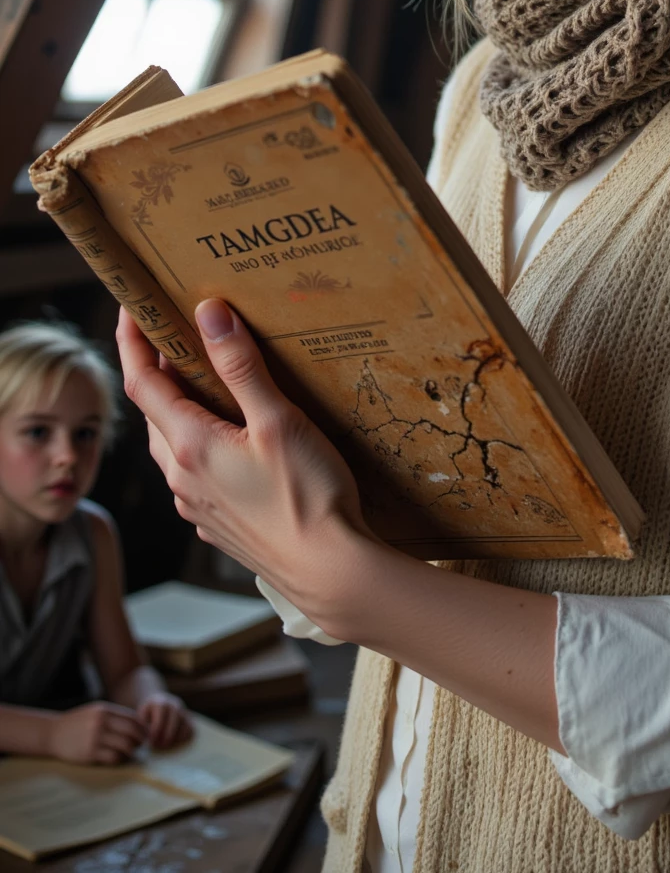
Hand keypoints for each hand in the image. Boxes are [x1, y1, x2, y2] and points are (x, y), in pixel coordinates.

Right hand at [48, 701, 145, 763]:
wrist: (52, 734)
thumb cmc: (77, 723)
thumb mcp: (95, 712)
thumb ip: (114, 716)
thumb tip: (138, 724)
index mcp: (105, 710)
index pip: (133, 718)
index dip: (142, 727)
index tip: (145, 733)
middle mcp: (101, 723)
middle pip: (132, 732)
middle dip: (140, 740)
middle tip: (141, 744)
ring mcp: (95, 738)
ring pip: (125, 746)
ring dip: (131, 751)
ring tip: (130, 752)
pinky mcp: (89, 753)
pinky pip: (113, 758)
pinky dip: (119, 759)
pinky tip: (118, 758)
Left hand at [116, 302, 375, 635]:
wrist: (329, 572)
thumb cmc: (308, 496)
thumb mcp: (278, 420)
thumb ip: (241, 367)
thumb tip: (209, 314)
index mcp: (190, 447)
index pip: (141, 383)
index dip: (131, 342)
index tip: (130, 308)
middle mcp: (182, 479)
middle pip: (153, 414)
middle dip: (156, 373)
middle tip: (174, 336)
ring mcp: (197, 506)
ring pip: (172, 446)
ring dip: (177, 410)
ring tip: (204, 382)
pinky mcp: (218, 525)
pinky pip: (193, 475)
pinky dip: (198, 444)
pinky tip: (231, 439)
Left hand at [136, 691, 191, 749]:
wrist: (158, 704)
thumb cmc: (147, 714)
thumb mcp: (141, 716)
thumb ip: (143, 725)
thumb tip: (146, 736)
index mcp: (161, 702)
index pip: (160, 717)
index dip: (155, 731)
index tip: (150, 741)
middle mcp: (175, 705)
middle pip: (174, 721)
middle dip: (165, 737)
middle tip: (158, 746)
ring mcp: (184, 711)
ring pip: (184, 726)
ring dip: (174, 738)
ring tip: (164, 745)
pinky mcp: (189, 719)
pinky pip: (191, 730)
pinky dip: (183, 738)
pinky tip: (173, 742)